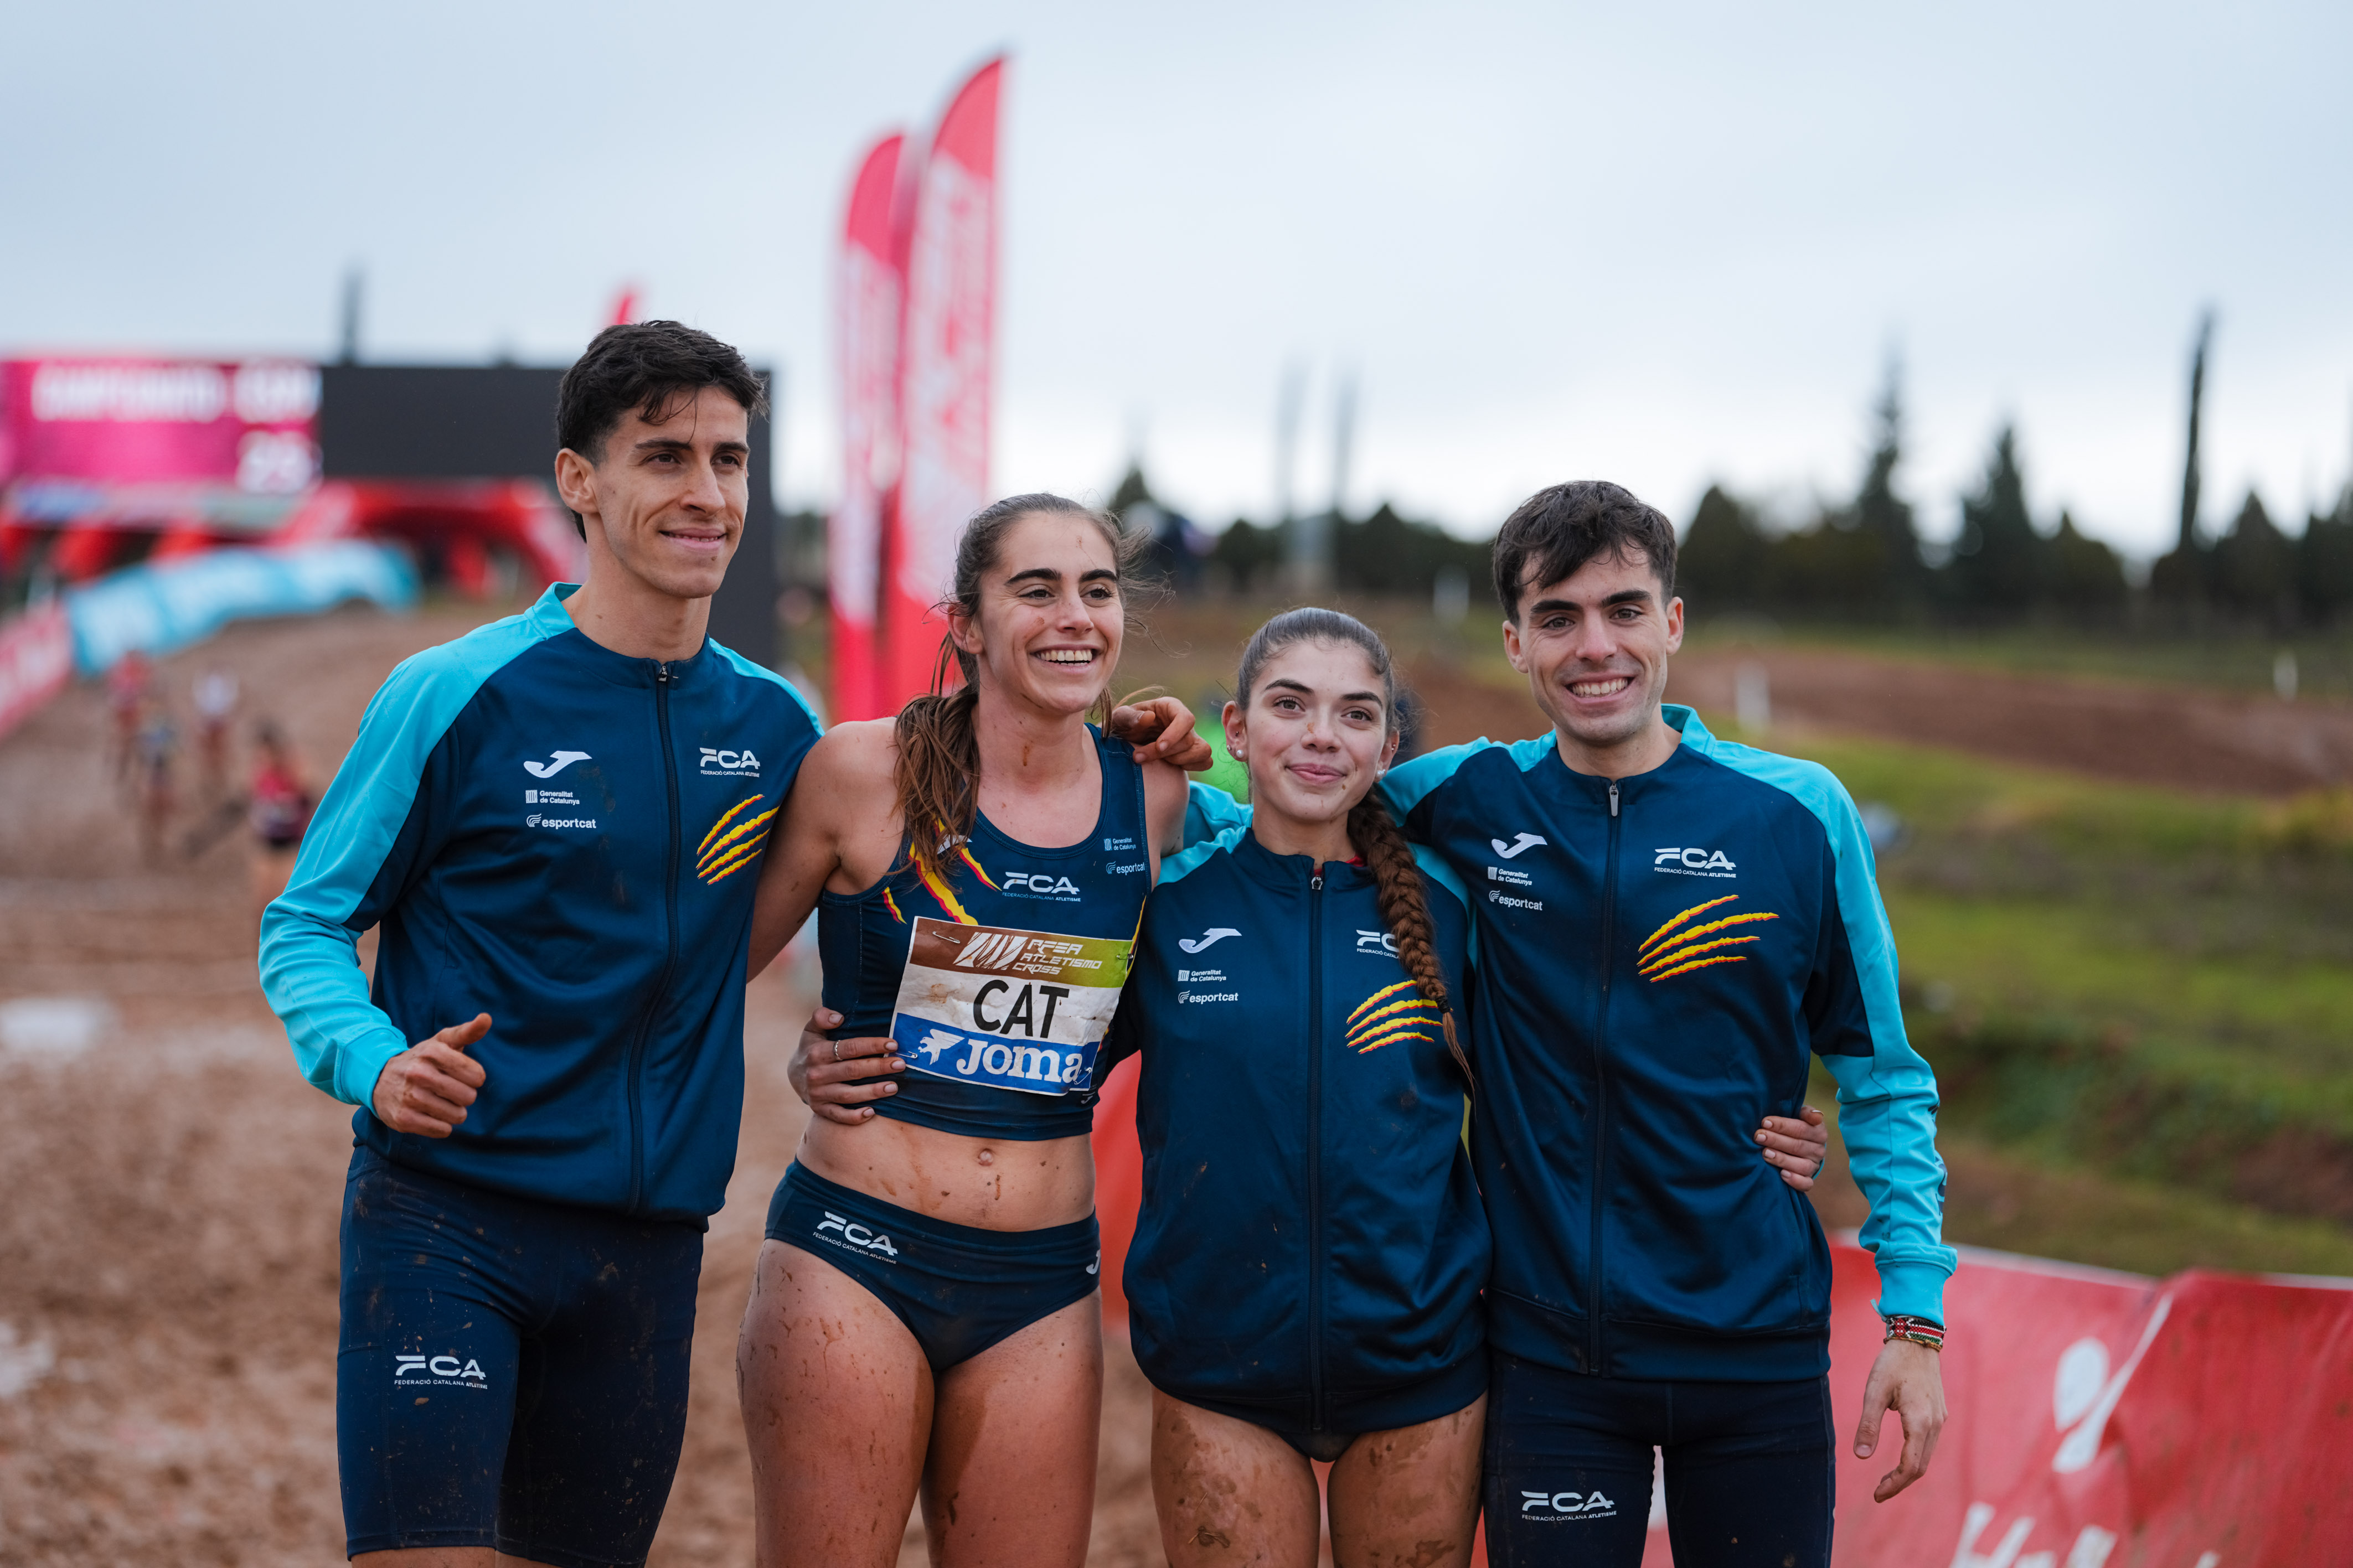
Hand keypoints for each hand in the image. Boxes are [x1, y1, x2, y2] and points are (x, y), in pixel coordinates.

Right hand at [370, 1013, 489, 1137]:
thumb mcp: (442, 1042)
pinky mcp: (403, 1119)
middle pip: (468, 1097)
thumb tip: (486, 1018)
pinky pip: (442, 1130)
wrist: (378, 1078)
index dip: (474, 1078)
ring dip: (453, 1112)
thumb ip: (467, 1032)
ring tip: (439, 1101)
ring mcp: (410, 1097)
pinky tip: (430, 1114)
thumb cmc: (421, 1060)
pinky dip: (441, 1125)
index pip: (477, 1075)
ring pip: (457, 1115)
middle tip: (449, 1090)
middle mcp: (419, 1073)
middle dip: (464, 1096)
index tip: (462, 1075)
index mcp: (432, 1052)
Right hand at [787, 1007, 904, 1124]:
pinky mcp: (820, 1109)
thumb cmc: (811, 1048)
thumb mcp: (811, 1030)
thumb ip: (821, 1017)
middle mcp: (817, 1074)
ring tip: (894, 1087)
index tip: (893, 1044)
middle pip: (853, 1071)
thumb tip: (838, 1017)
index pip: (850, 1048)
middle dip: (879, 1067)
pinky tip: (872, 1112)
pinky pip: (838, 1116)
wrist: (794, 1075)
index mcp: (817, 1053)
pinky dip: (854, 1117)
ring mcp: (818, 1094)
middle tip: (900, 1064)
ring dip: (872, 1092)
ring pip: (848, 1095)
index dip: (872, 1045)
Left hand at [1107, 696, 1214, 771]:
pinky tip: (1171, 766)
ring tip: (1159, 761)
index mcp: (1171, 707)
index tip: (1159, 747)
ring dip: (1180, 761)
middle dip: (1165, 753)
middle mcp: (1184, 722)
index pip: (1186, 719)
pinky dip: (1191, 766)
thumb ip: (1130, 717)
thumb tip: (1148, 718)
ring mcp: (1192, 738)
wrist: (1126, 740)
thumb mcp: (1120, 718)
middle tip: (1139, 757)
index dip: (1175, 734)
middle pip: (1189, 740)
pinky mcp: (1194, 753)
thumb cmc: (1125, 726)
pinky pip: (1206, 762)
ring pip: (1203, 751)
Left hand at [1756, 1104, 1829, 1189]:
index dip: (1783, 1125)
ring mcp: (1814, 1166)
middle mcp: (1818, 1150)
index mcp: (1819, 1132)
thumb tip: (1815, 1116)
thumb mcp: (1799, 1115)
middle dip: (1776, 1140)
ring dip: (1782, 1159)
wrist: (1799, 1145)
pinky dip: (1795, 1180)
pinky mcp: (1809, 1180)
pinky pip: (1806, 1183)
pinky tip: (1782, 1174)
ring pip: (1801, 1165)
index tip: (1765, 1122)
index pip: (1801, 1128)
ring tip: (1765, 1153)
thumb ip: (1805, 1112)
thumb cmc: (1794, 1127)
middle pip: (1798, 1146)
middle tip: (1759, 1136)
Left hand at [1854, 1337, 1945, 1500]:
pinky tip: (1900, 1459)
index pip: (1911, 1467)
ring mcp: (1939, 1420)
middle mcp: (1935, 1425)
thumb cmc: (1893, 1363)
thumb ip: (1868, 1425)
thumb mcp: (1874, 1392)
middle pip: (1920, 1467)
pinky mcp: (1938, 1414)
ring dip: (1908, 1472)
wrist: (1917, 1340)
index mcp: (1920, 1422)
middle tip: (1878, 1493)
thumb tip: (1860, 1456)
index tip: (1877, 1495)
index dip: (1894, 1485)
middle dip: (1900, 1483)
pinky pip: (1928, 1445)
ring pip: (1926, 1457)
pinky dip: (1915, 1458)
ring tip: (1886, 1480)